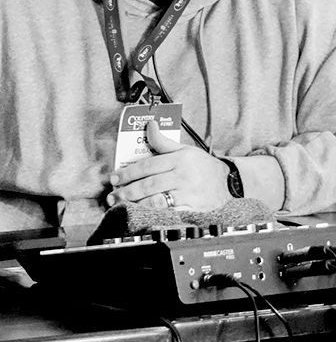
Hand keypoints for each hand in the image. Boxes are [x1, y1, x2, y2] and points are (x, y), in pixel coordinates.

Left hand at [107, 120, 230, 210]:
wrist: (229, 182)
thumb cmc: (203, 166)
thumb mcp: (185, 150)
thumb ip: (163, 142)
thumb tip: (149, 126)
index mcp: (179, 160)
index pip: (148, 166)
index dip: (128, 173)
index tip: (114, 178)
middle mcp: (183, 177)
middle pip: (149, 184)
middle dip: (128, 191)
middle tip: (113, 195)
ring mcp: (189, 195)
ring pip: (158, 201)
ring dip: (137, 204)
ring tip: (122, 206)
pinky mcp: (193, 209)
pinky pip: (170, 214)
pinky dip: (154, 215)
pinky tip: (142, 215)